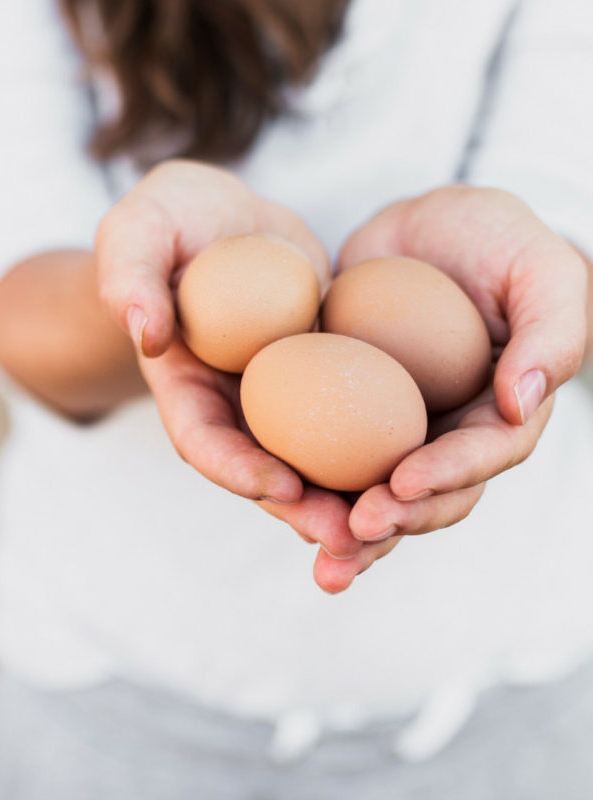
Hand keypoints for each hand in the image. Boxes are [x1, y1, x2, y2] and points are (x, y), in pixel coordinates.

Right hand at [95, 161, 361, 558]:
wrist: (221, 218)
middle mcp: (231, 405)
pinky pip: (353, 418)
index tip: (282, 484)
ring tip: (396, 519)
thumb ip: (129, 275)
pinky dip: (381, 447)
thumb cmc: (169, 219)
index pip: (201, 439)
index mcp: (182, 384)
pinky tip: (426, 460)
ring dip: (349, 497)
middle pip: (262, 470)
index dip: (236, 469)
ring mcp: (280, 398)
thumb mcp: (137, 229)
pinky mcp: (324, 379)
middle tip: (349, 534)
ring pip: (314, 460)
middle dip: (303, 509)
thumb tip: (148, 333)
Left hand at [279, 185, 586, 591]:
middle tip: (349, 533)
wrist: (420, 227)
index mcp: (500, 413)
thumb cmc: (494, 239)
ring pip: (372, 495)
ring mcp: (392, 432)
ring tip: (318, 554)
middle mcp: (447, 435)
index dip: (446, 476)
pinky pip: (322, 459)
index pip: (480, 457)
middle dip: (391, 522)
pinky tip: (278, 504)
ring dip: (346, 532)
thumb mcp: (539, 268)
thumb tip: (521, 403)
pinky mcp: (344, 419)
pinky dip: (305, 487)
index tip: (402, 483)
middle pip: (426, 498)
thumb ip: (553, 332)